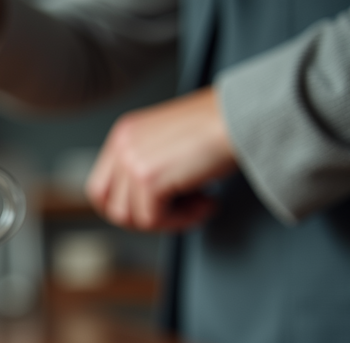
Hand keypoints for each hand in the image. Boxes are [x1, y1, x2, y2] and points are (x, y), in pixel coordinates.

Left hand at [85, 87, 237, 231]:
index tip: (164, 206)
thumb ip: (151, 166)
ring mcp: (131, 160)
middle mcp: (121, 144)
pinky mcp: (147, 177)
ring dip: (169, 220)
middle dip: (146, 218)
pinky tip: (209, 201)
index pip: (102, 189)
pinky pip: (153, 220)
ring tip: (202, 201)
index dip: (130, 207)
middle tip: (181, 211)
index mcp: (124, 134)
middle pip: (112, 207)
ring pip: (133, 218)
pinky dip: (183, 219)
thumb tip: (145, 207)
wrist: (246, 115)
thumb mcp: (171, 144)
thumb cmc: (222, 126)